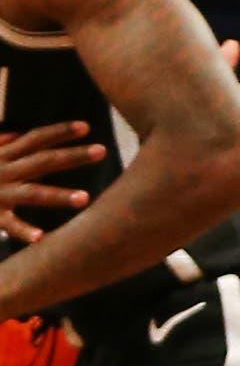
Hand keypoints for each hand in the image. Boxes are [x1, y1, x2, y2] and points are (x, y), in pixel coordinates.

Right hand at [0, 118, 102, 244]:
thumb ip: (1, 146)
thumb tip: (15, 134)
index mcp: (3, 157)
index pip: (35, 139)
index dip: (59, 132)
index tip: (86, 127)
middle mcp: (3, 170)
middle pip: (42, 160)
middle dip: (72, 155)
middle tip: (102, 151)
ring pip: (31, 192)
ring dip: (57, 195)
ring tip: (85, 198)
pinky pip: (7, 223)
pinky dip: (23, 231)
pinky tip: (41, 238)